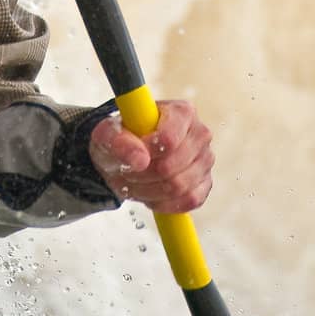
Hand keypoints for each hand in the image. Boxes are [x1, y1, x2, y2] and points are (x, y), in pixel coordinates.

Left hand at [88, 99, 214, 212]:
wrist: (127, 155)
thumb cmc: (121, 139)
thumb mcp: (108, 134)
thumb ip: (119, 142)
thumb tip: (140, 160)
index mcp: (181, 112)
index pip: (168, 140)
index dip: (146, 154)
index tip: (131, 157)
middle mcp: (199, 133)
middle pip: (172, 167)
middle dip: (143, 175)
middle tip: (127, 173)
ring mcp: (205, 159)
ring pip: (180, 187)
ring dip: (150, 191)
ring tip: (135, 183)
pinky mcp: (205, 183)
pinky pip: (189, 201)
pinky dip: (164, 203)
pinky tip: (151, 194)